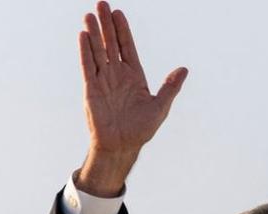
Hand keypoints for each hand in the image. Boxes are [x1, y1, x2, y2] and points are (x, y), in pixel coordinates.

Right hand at [76, 1, 187, 196]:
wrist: (122, 146)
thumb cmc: (141, 130)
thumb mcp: (160, 107)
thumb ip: (170, 87)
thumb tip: (184, 69)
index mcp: (134, 76)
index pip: (127, 47)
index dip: (123, 30)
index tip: (118, 13)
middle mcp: (117, 75)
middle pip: (111, 44)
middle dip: (107, 24)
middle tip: (101, 4)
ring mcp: (103, 80)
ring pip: (98, 51)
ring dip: (94, 33)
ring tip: (89, 14)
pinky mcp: (91, 89)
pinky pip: (88, 66)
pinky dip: (85, 51)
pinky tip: (83, 36)